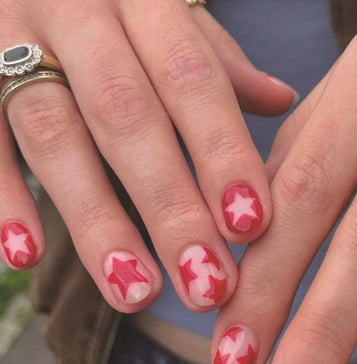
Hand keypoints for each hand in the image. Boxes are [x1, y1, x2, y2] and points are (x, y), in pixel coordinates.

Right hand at [0, 0, 296, 311]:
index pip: (192, 78)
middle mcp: (79, 15)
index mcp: (144, 1)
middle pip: (128, 117)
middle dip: (170, 208)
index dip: (222, 153)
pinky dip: (4, 198)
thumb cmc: (119, 9)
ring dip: (98, 223)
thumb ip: (218, 63)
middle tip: (205, 286)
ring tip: (136, 293)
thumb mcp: (171, 20)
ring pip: (55, 136)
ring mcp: (12, 39)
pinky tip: (26, 257)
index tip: (251, 227)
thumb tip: (281, 99)